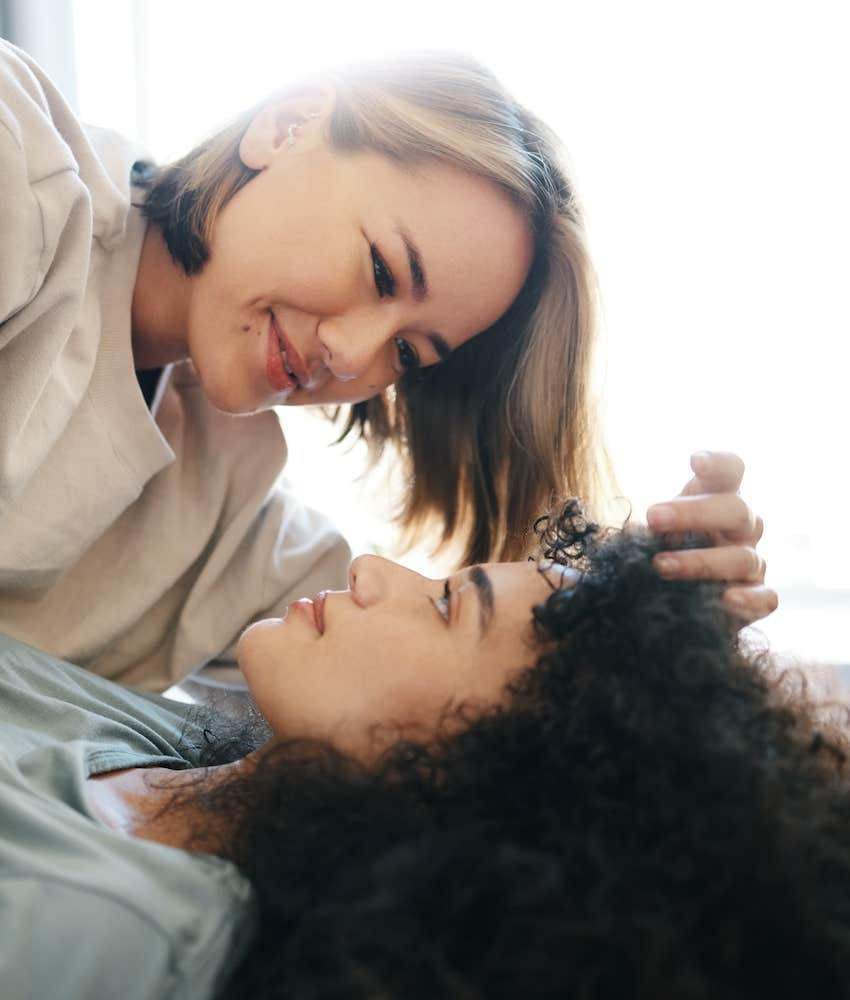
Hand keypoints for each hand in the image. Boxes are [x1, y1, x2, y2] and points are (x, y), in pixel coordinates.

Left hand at [645, 451, 777, 624]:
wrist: (676, 598)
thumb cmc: (666, 549)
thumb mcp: (655, 530)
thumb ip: (652, 527)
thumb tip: (637, 532)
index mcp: (718, 498)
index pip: (731, 470)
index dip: (719, 462)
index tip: (695, 461)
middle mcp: (742, 526)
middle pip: (736, 509)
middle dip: (694, 512)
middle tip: (653, 517)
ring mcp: (753, 561)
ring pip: (742, 557)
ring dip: (701, 561)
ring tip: (661, 565)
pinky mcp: (758, 597)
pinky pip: (766, 598)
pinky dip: (749, 600)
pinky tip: (726, 600)